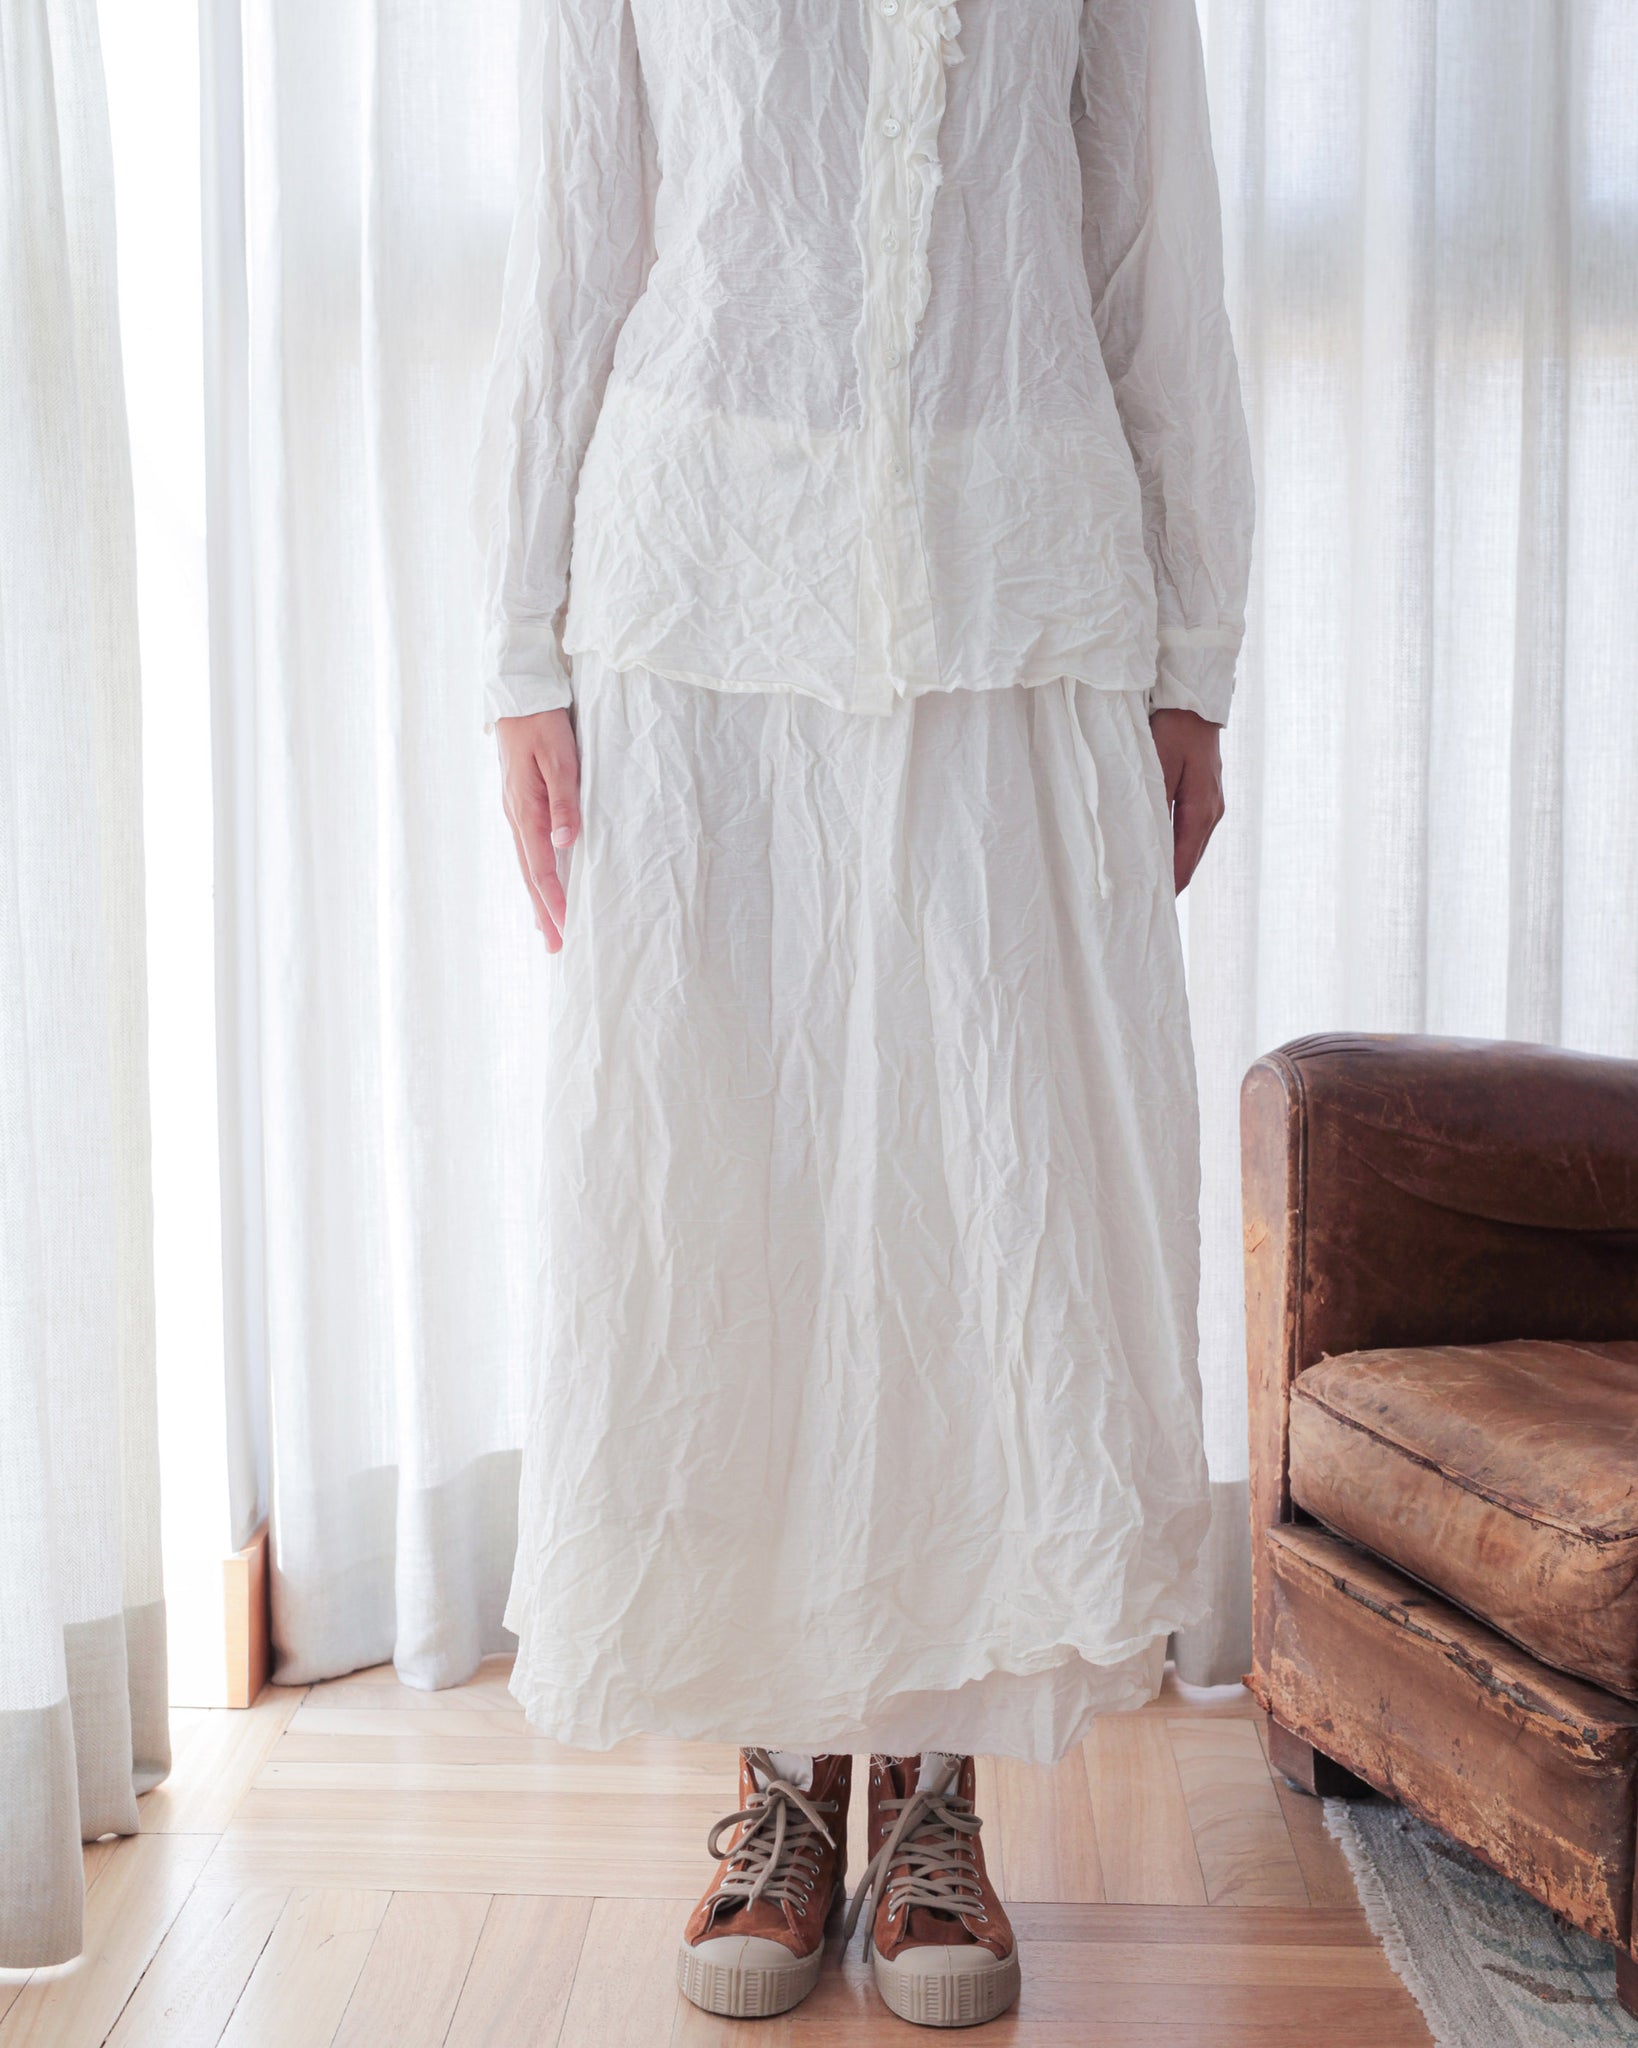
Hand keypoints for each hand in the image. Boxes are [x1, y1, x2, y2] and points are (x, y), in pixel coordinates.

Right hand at [496, 709, 580, 950]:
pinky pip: (528, 850)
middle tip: (555, 946)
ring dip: (539, 899)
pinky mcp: (521, 805)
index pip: (541, 867)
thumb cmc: (543, 725)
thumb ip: (564, 802)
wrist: (520, 697)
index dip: (554, 899)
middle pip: (530, 875)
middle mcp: (516, 817)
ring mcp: (516, 812)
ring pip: (527, 865)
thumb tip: (565, 843)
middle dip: (543, 912)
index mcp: (525, 810)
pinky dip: (535, 875)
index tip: (566, 926)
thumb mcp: (560, 759)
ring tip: (547, 929)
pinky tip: (542, 885)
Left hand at [1148, 708, 1224, 894]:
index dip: (1169, 887)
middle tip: (1146, 903)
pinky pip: (1192, 832)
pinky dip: (1178, 848)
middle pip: (1190, 859)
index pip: (1183, 863)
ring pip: (1192, 847)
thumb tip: (1147, 844)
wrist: (1193, 702)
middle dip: (1171, 881)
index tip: (1151, 906)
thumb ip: (1153, 806)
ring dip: (1175, 865)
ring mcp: (1212, 804)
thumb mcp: (1158, 767)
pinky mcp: (1206, 795)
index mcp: (1201, 811)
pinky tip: (1163, 855)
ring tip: (1153, 887)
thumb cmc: (1172, 729)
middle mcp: (1212, 812)